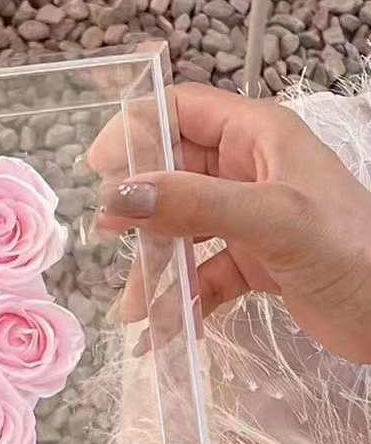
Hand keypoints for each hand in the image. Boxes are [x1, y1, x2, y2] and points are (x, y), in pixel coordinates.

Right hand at [90, 83, 370, 362]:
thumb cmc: (353, 251)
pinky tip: (166, 331)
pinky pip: (200, 275)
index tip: (97, 170)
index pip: (181, 112)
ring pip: (180, 231)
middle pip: (171, 176)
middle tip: (109, 239)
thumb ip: (195, 204)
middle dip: (138, 211)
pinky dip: (181, 301)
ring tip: (136, 311)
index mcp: (258, 136)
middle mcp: (249, 170)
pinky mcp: (253, 262)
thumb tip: (118, 197)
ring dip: (154, 268)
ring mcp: (248, 217)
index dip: (136, 132)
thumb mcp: (273, 219)